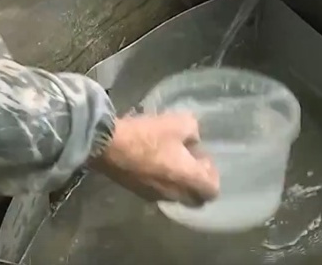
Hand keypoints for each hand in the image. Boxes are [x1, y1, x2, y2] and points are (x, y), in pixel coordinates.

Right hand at [90, 113, 219, 205]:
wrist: (108, 146)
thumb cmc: (147, 135)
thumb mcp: (179, 122)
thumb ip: (193, 132)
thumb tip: (193, 138)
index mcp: (188, 179)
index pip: (212, 191)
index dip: (213, 176)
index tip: (205, 159)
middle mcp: (173, 194)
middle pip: (194, 198)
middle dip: (197, 182)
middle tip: (192, 162)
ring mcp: (154, 196)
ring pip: (175, 195)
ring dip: (178, 181)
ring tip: (172, 159)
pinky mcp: (137, 192)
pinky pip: (158, 191)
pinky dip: (162, 180)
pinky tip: (154, 161)